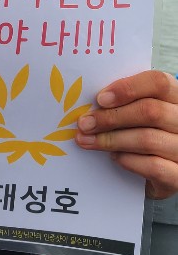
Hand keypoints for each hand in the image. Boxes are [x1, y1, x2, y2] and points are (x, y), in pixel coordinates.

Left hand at [75, 70, 177, 199]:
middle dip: (111, 117)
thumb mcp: (140, 112)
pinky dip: (128, 160)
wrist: (163, 171)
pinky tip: (114, 157)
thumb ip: (126, 103)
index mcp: (176, 97)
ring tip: (88, 140)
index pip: (159, 82)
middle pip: (150, 111)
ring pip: (148, 139)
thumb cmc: (147, 133)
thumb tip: (90, 104)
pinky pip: (153, 166)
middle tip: (85, 123)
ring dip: (111, 140)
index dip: (127, 88)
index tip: (100, 99)